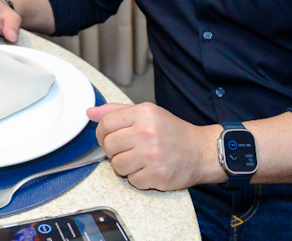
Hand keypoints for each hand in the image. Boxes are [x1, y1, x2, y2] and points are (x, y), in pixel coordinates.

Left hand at [87, 102, 221, 190]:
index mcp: (143, 113)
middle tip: (128, 150)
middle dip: (114, 151)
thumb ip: (117, 111)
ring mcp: (151, 155)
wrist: (201, 152)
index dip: (102, 134)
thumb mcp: (148, 113)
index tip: (109, 138)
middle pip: (109, 146)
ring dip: (126, 166)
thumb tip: (91, 112)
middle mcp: (146, 132)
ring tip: (140, 159)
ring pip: (117, 165)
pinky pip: (132, 180)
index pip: (106, 123)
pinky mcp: (156, 175)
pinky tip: (150, 169)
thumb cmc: (173, 133)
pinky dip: (138, 178)